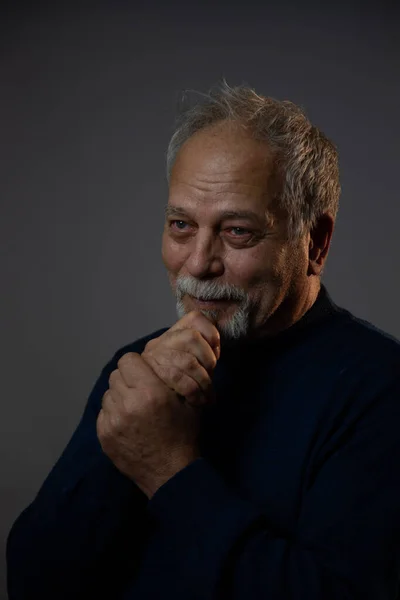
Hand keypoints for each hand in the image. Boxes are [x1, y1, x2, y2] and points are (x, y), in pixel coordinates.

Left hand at [97, 352, 201, 498]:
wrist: (170, 474)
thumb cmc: (184, 435)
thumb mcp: (190, 402)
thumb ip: (174, 377)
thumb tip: (158, 359)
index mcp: (150, 391)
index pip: (128, 360)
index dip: (137, 363)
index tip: (145, 372)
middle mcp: (127, 402)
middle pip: (116, 374)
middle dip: (129, 378)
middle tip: (141, 390)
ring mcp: (112, 420)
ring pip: (108, 392)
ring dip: (120, 395)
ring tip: (134, 408)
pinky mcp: (103, 435)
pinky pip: (104, 411)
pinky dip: (114, 413)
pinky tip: (128, 423)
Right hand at [142, 310, 219, 406]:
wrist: (159, 420)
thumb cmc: (180, 395)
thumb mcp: (192, 369)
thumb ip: (200, 355)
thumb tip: (215, 346)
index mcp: (170, 336)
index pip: (195, 318)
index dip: (211, 333)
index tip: (215, 354)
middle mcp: (158, 344)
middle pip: (191, 337)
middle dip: (208, 359)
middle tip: (209, 378)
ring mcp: (151, 359)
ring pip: (186, 359)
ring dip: (202, 379)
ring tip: (205, 394)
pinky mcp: (149, 378)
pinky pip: (177, 377)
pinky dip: (193, 390)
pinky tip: (197, 401)